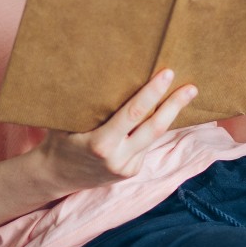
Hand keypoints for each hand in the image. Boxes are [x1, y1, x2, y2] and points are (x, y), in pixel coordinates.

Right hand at [34, 69, 198, 192]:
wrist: (54, 176)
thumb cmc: (60, 139)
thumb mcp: (69, 121)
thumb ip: (90, 105)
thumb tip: (109, 70)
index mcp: (100, 143)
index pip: (134, 114)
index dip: (152, 93)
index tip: (167, 74)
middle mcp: (117, 158)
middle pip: (155, 128)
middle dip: (174, 105)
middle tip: (191, 87)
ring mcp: (127, 169)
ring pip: (154, 137)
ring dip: (170, 115)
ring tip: (185, 95)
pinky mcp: (131, 172)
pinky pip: (146, 145)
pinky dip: (154, 128)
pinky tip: (164, 112)